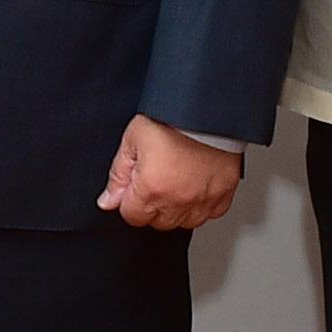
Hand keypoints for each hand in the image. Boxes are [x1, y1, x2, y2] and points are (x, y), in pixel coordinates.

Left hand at [98, 116, 241, 232]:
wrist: (206, 109)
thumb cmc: (172, 119)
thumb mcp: (133, 139)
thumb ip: (118, 175)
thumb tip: (108, 201)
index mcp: (152, 188)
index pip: (132, 216)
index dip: (130, 201)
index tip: (137, 186)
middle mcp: (178, 199)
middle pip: (158, 222)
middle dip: (152, 206)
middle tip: (157, 180)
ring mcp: (203, 199)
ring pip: (184, 222)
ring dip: (177, 209)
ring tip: (176, 183)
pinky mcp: (223, 194)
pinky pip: (210, 214)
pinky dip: (201, 205)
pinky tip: (195, 186)